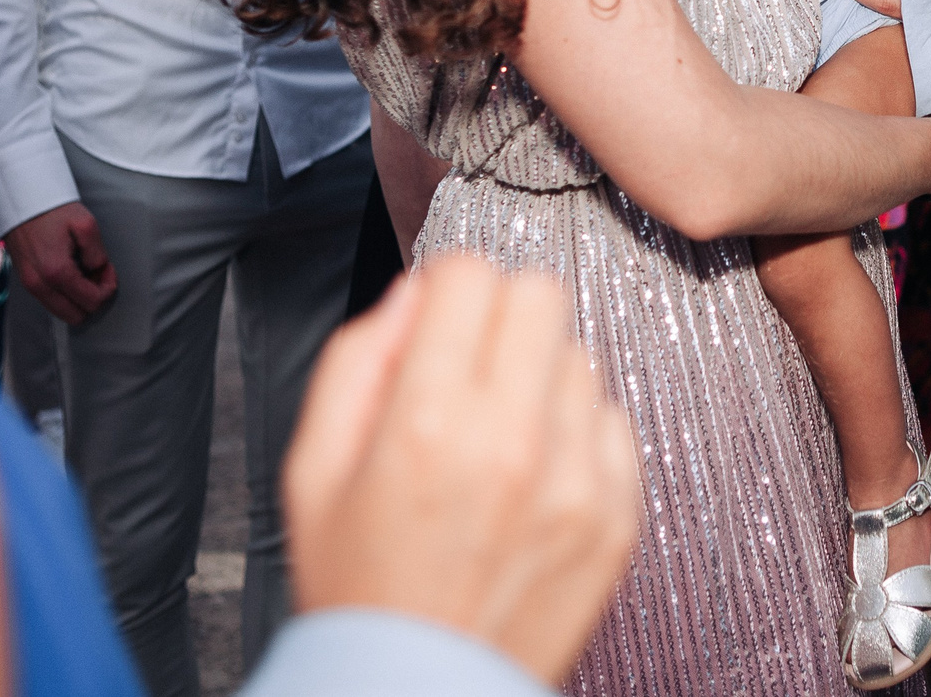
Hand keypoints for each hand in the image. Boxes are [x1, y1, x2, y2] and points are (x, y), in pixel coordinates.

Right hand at [4, 202, 117, 324]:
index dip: (108, 287)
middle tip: (97, 272)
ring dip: (79, 297)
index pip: (92, 301)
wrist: (20, 200)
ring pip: (63, 312)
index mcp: (56, 272)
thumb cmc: (53, 210)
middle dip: (93, 297)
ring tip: (84, 270)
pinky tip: (71, 271)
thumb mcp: (85, 224)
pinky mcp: (26, 282)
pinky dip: (66, 293)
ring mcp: (30, 286)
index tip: (108, 268)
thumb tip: (98, 272)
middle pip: (76, 316)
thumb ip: (97, 254)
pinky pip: (51, 301)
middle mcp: (39, 285)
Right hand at [284, 260, 639, 684]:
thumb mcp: (313, 470)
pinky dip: (577, 431)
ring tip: (499, 435)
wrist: (419, 695)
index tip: (439, 320)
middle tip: (473, 364)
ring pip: (579, 355)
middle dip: (501, 313)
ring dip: (539, 375)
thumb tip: (414, 292)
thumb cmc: (359, 587)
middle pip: (540, 294)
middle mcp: (513, 443)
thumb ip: (355, 362)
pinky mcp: (617, 514)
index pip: (472, 274)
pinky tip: (535, 473)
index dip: (448, 286)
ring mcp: (576, 480)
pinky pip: (613, 419)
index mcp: (428, 424)